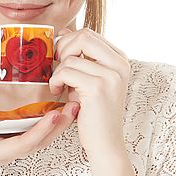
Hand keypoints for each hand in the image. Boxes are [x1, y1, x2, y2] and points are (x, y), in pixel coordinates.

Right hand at [0, 100, 79, 175]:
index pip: (25, 143)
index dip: (42, 131)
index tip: (55, 115)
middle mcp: (10, 150)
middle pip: (41, 141)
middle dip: (60, 126)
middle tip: (76, 106)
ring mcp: (13, 145)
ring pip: (42, 136)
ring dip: (60, 123)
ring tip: (75, 104)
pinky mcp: (14, 137)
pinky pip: (37, 130)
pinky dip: (51, 119)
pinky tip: (61, 105)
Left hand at [50, 27, 129, 155]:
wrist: (105, 143)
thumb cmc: (94, 112)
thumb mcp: (90, 79)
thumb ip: (82, 57)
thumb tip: (64, 32)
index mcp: (120, 60)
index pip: (89, 33)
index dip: (68, 42)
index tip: (60, 60)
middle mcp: (120, 64)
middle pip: (83, 36)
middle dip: (63, 49)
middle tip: (56, 68)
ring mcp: (111, 75)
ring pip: (71, 56)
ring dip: (57, 71)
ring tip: (58, 86)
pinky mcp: (98, 88)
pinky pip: (66, 71)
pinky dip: (55, 81)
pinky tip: (57, 93)